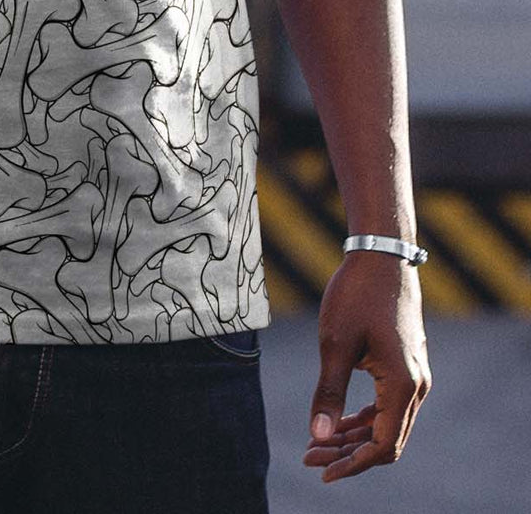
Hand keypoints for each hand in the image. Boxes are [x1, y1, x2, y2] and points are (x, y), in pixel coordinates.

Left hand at [303, 251, 431, 480]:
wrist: (380, 256)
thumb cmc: (357, 295)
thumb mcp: (335, 343)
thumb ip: (329, 393)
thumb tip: (319, 437)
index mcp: (403, 384)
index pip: (383, 445)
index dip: (353, 464)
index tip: (322, 470)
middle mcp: (417, 386)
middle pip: (386, 440)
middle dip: (348, 453)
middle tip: (310, 456)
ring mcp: (415, 376)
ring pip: (387, 424)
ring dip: (354, 437)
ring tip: (317, 443)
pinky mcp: (406, 366)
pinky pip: (388, 406)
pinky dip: (364, 418)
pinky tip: (338, 422)